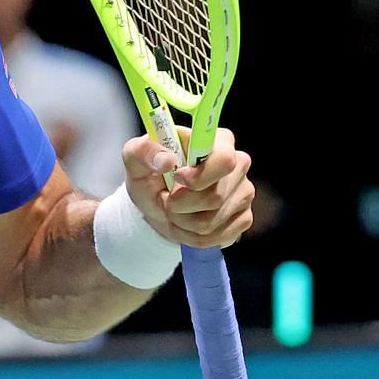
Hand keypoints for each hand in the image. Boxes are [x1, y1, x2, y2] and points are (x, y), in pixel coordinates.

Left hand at [121, 126, 254, 248]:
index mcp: (217, 141)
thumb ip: (143, 151)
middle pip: (215, 197)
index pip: (224, 160)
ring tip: (172, 210)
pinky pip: (216, 237)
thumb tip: (165, 160)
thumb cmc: (150, 174)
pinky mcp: (244, 218)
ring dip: (181, 221)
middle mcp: (238, 164)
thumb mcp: (135, 158)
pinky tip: (184, 223)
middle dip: (179, 205)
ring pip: (211, 222)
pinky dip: (190, 236)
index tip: (177, 179)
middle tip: (164, 198)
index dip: (200, 176)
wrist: (157, 203)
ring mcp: (244, 192)